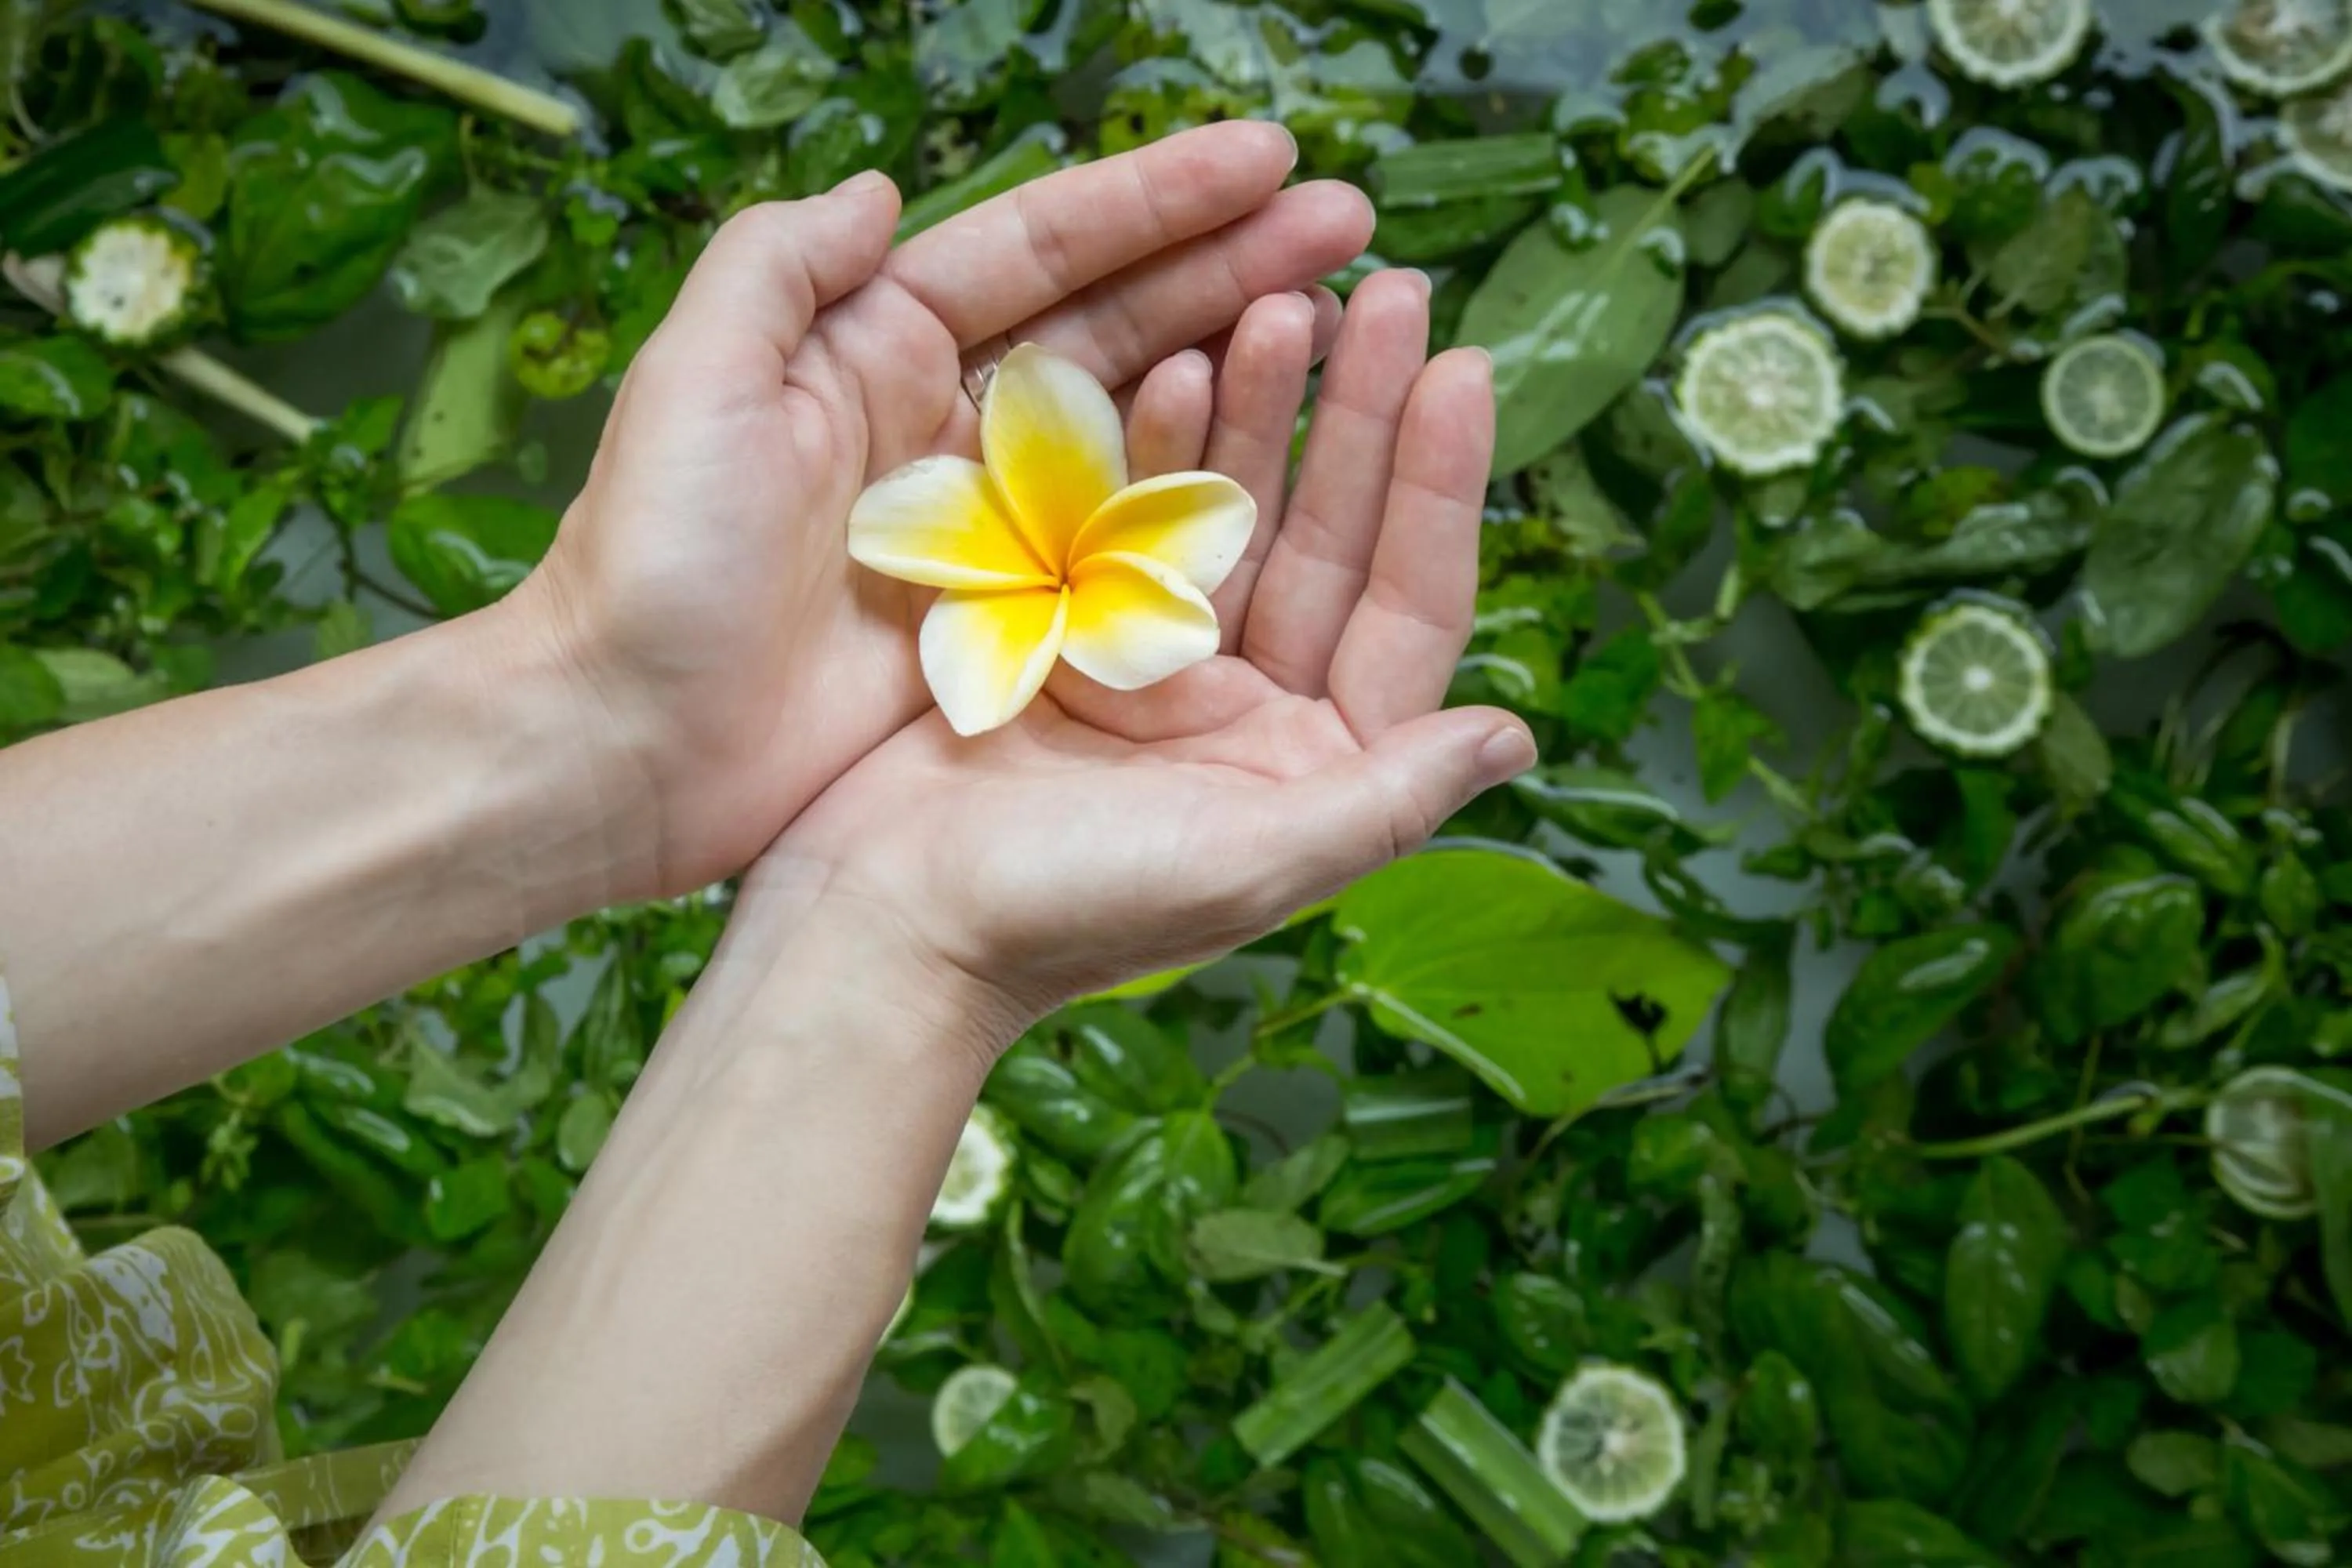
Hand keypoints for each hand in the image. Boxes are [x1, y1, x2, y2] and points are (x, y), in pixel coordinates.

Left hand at [508, 125, 1369, 895]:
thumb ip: (780, 267)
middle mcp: (943, 418)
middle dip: (1233, 264)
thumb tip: (882, 191)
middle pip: (1114, 318)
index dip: (1157, 199)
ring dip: (1238, 368)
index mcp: (876, 345)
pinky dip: (1199, 501)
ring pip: (1136, 423)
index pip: (1041, 247)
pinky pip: (1122, 546)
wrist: (628, 744)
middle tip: (1353, 227)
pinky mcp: (1005, 620)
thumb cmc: (651, 562)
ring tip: (1346, 319)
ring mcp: (984, 523)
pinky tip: (1285, 466)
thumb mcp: (696, 385)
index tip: (1271, 158)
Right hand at [750, 270, 1536, 1032]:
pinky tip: (1174, 352)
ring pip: (1229, 506)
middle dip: (1358, 413)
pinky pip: (1125, 509)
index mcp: (1311, 759)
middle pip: (1328, 535)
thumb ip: (1384, 798)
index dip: (1439, 490)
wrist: (878, 920)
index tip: (1465, 368)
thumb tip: (1516, 733)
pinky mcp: (1063, 626)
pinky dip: (1148, 436)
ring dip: (1257, 404)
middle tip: (1387, 288)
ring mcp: (1155, 656)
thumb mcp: (1246, 865)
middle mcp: (1248, 702)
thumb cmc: (1067, 912)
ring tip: (1281, 299)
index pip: (1404, 607)